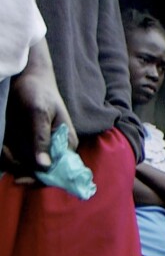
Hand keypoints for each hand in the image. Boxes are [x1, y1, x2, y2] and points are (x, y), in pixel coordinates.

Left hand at [3, 40, 76, 182]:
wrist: (25, 77)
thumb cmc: (38, 91)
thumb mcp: (38, 112)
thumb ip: (41, 138)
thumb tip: (45, 166)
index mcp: (66, 144)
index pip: (61, 172)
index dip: (43, 179)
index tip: (22, 178)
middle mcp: (54, 150)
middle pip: (41, 173)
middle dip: (22, 169)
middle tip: (6, 156)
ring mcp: (39, 148)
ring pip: (26, 167)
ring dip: (11, 161)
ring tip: (3, 147)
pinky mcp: (25, 144)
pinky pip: (16, 158)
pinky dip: (6, 155)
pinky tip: (3, 145)